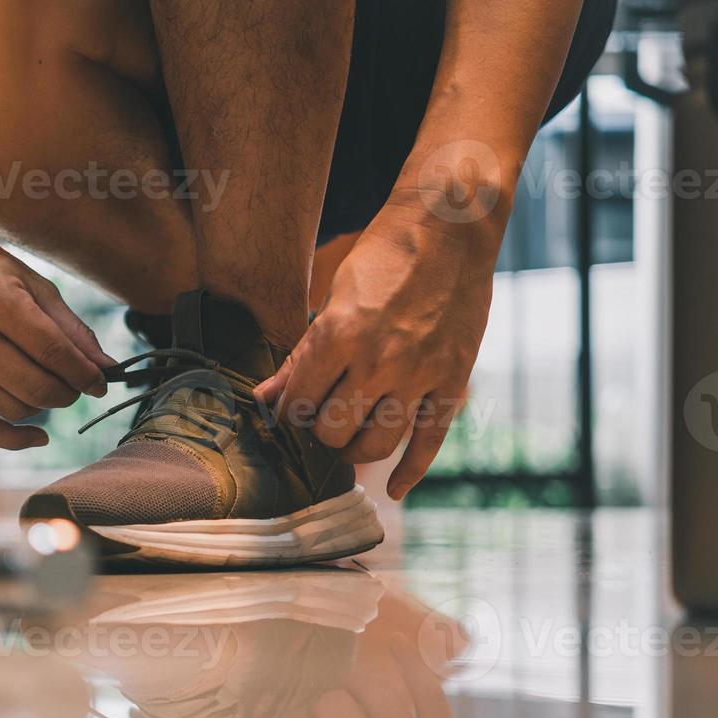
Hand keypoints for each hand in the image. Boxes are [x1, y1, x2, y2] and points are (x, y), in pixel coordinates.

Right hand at [0, 243, 114, 449]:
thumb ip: (70, 327)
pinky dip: (15, 439)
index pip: (54, 352)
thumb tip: (107, 368)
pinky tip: (39, 435)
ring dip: (44, 406)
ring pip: (16, 409)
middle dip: (68, 392)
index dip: (86, 374)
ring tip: (49, 386)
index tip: (101, 382)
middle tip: (77, 384)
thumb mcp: (30, 283)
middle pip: (37, 387)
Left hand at [256, 197, 501, 498]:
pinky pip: (430, 442)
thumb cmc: (384, 256)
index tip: (289, 409)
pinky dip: (411, 473)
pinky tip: (394, 489)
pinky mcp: (452, 381)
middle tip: (319, 420)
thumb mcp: (333, 298)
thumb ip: (302, 354)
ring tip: (347, 440)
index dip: (287, 412)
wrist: (450, 228)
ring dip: (354, 452)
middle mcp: (378, 362)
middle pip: (332, 431)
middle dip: (318, 433)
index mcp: (339, 337)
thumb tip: (266, 395)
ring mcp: (419, 375)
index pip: (297, 403)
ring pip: (376, 444)